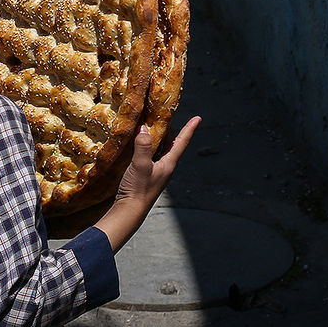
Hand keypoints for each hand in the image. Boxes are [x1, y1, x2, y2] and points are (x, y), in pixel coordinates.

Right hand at [94, 116, 200, 251]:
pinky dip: (148, 145)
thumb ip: (143, 146)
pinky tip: (139, 143)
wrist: (130, 211)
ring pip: (161, 149)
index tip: (198, 117)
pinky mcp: (146, 175)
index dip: (189, 129)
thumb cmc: (138, 189)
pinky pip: (150, 155)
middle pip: (172, 144)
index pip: (181, 142)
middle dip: (171, 129)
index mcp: (169, 164)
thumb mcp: (141, 165)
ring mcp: (156, 171)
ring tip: (153, 124)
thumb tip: (143, 128)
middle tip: (167, 115)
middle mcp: (165, 166)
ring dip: (159, 137)